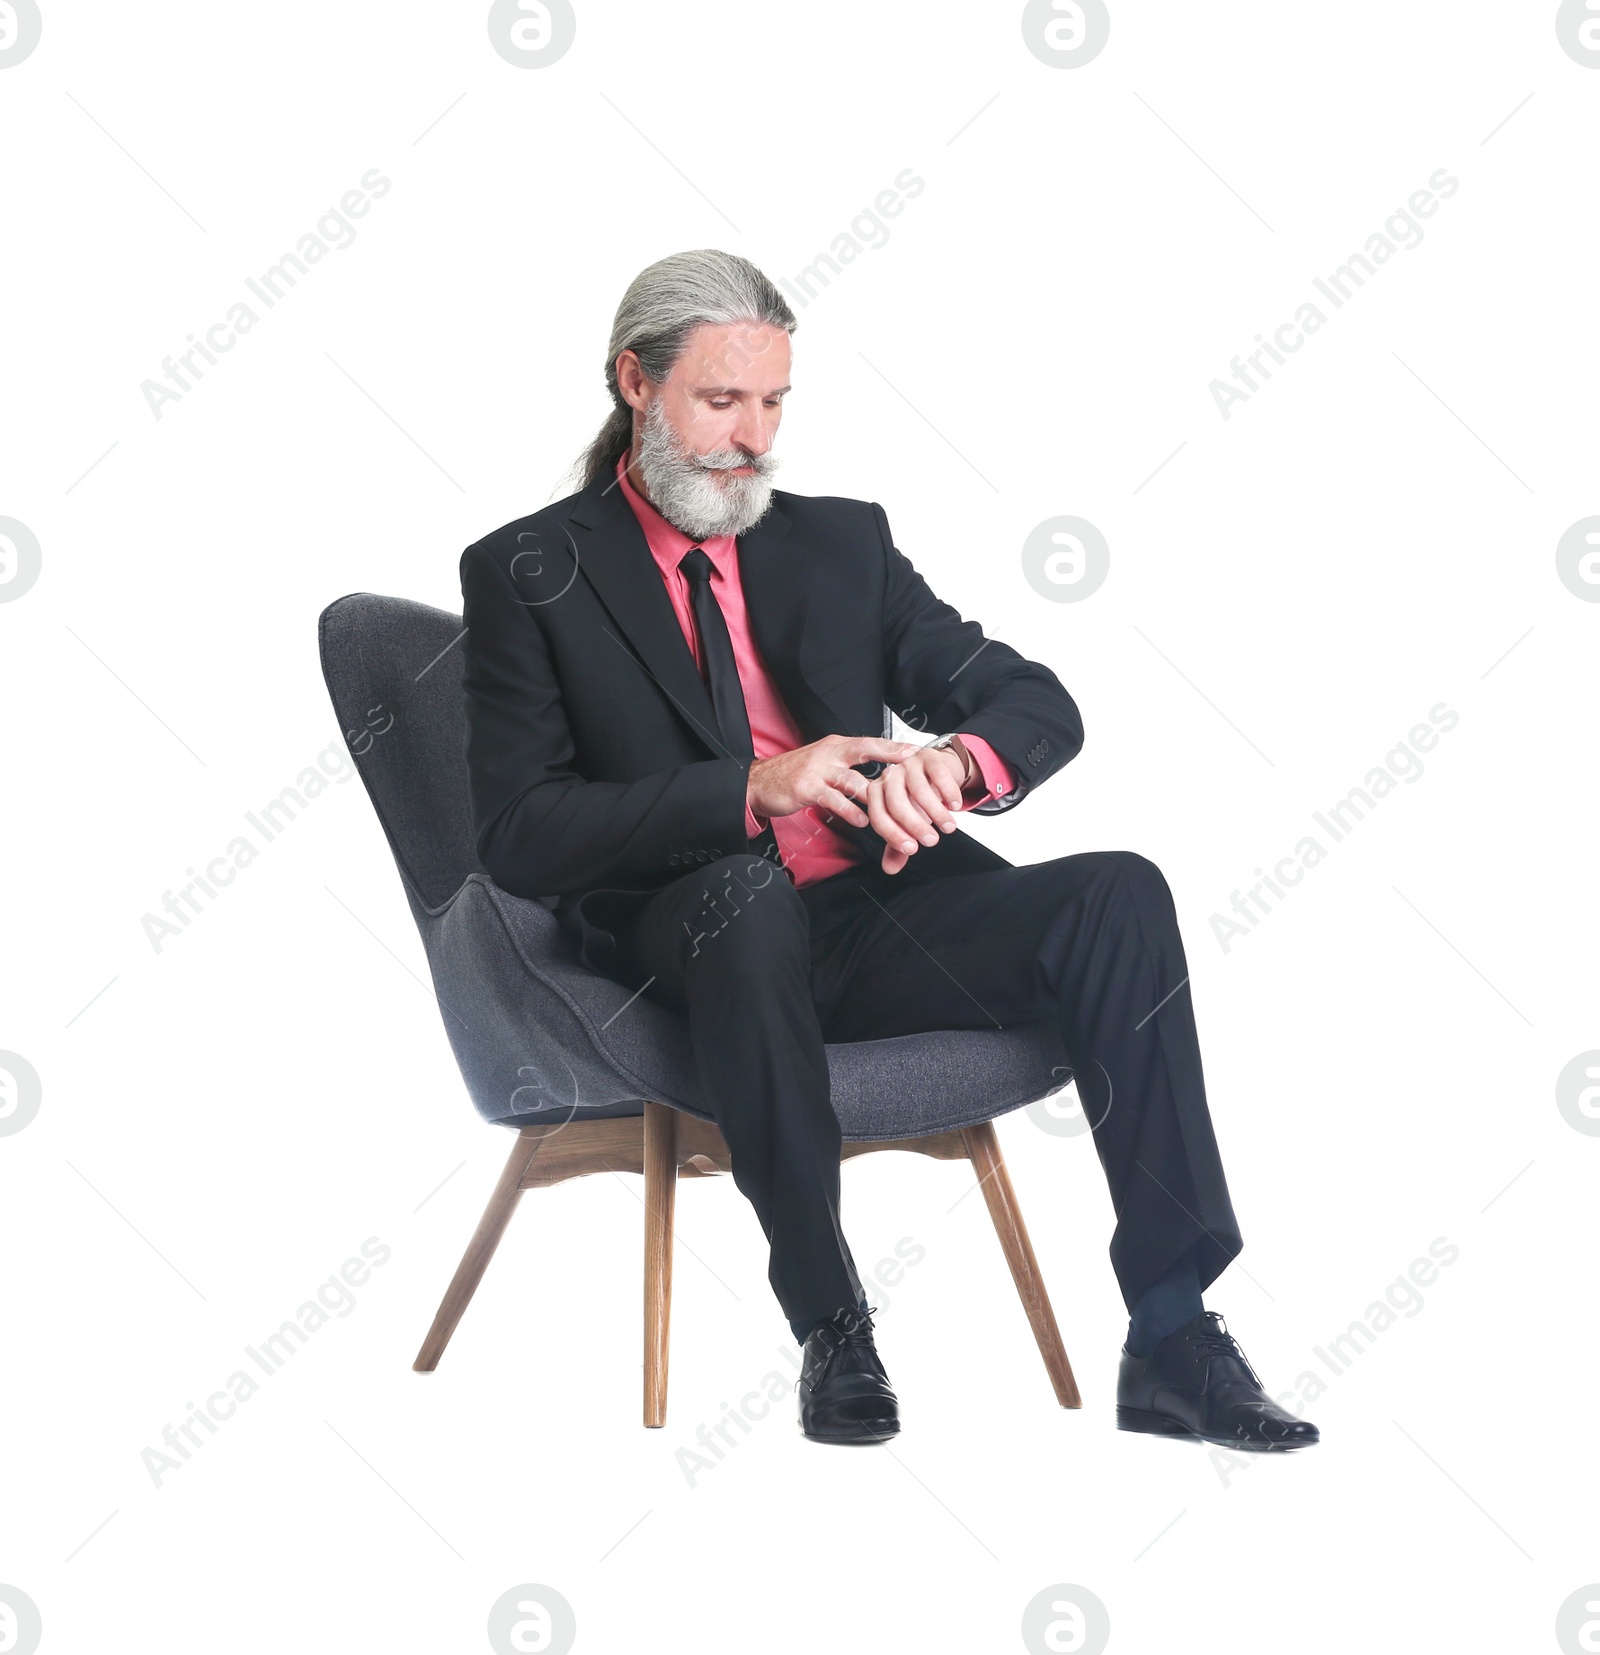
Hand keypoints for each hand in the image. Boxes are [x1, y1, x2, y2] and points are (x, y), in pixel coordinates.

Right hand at [746, 735, 920, 824]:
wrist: (760, 782)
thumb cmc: (796, 775)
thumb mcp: (825, 764)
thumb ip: (849, 768)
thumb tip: (879, 779)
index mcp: (836, 745)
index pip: (869, 742)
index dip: (893, 746)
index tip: (916, 750)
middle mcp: (829, 752)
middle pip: (864, 750)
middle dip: (890, 755)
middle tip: (911, 764)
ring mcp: (817, 769)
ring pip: (852, 780)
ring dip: (873, 796)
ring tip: (892, 810)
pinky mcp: (806, 788)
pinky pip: (833, 799)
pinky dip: (850, 810)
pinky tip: (862, 820)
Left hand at [865, 739, 971, 874]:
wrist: (940, 771)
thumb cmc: (919, 798)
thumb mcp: (909, 823)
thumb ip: (898, 844)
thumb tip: (890, 869)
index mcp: (877, 793)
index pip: (878, 816)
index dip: (893, 835)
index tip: (911, 849)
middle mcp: (890, 776)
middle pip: (896, 803)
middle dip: (915, 825)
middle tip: (931, 841)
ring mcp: (909, 764)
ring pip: (919, 790)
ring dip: (936, 813)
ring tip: (948, 828)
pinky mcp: (930, 757)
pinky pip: (939, 774)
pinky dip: (948, 792)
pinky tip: (955, 805)